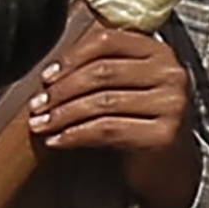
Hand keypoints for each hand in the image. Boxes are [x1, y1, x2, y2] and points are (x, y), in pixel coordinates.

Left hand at [27, 5, 196, 207]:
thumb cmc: (140, 121)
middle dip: (62, 90)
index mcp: (160, 51)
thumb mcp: (126, 88)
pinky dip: (76, 135)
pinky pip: (108, 130)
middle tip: (36, 104)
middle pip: (102, 72)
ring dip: (63, 115)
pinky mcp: (164, 135)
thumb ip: (101, 69)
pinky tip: (57, 140)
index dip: (72, 57)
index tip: (46, 77)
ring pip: (102, 102)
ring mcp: (172, 104)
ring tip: (40, 124)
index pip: (108, 41)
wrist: (170, 166)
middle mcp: (171, 73)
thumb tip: (49, 73)